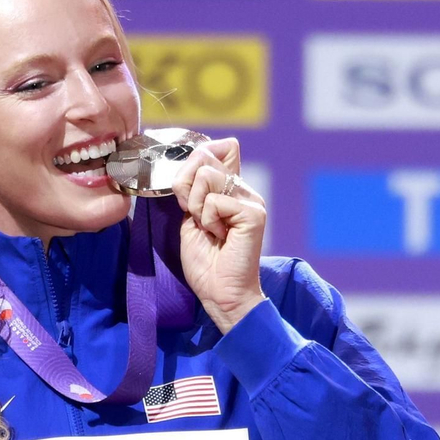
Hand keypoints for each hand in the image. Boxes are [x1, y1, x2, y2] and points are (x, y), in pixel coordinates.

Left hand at [170, 137, 266, 333]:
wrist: (220, 293)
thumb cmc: (206, 261)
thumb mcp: (191, 216)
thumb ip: (194, 188)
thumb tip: (196, 158)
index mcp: (231, 188)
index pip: (220, 147)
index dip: (195, 161)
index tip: (189, 195)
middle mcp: (244, 189)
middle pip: (204, 158)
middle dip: (186, 188)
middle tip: (197, 218)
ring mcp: (251, 199)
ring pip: (206, 175)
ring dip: (196, 206)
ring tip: (209, 229)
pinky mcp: (253, 213)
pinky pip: (214, 201)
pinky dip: (208, 220)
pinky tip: (220, 236)